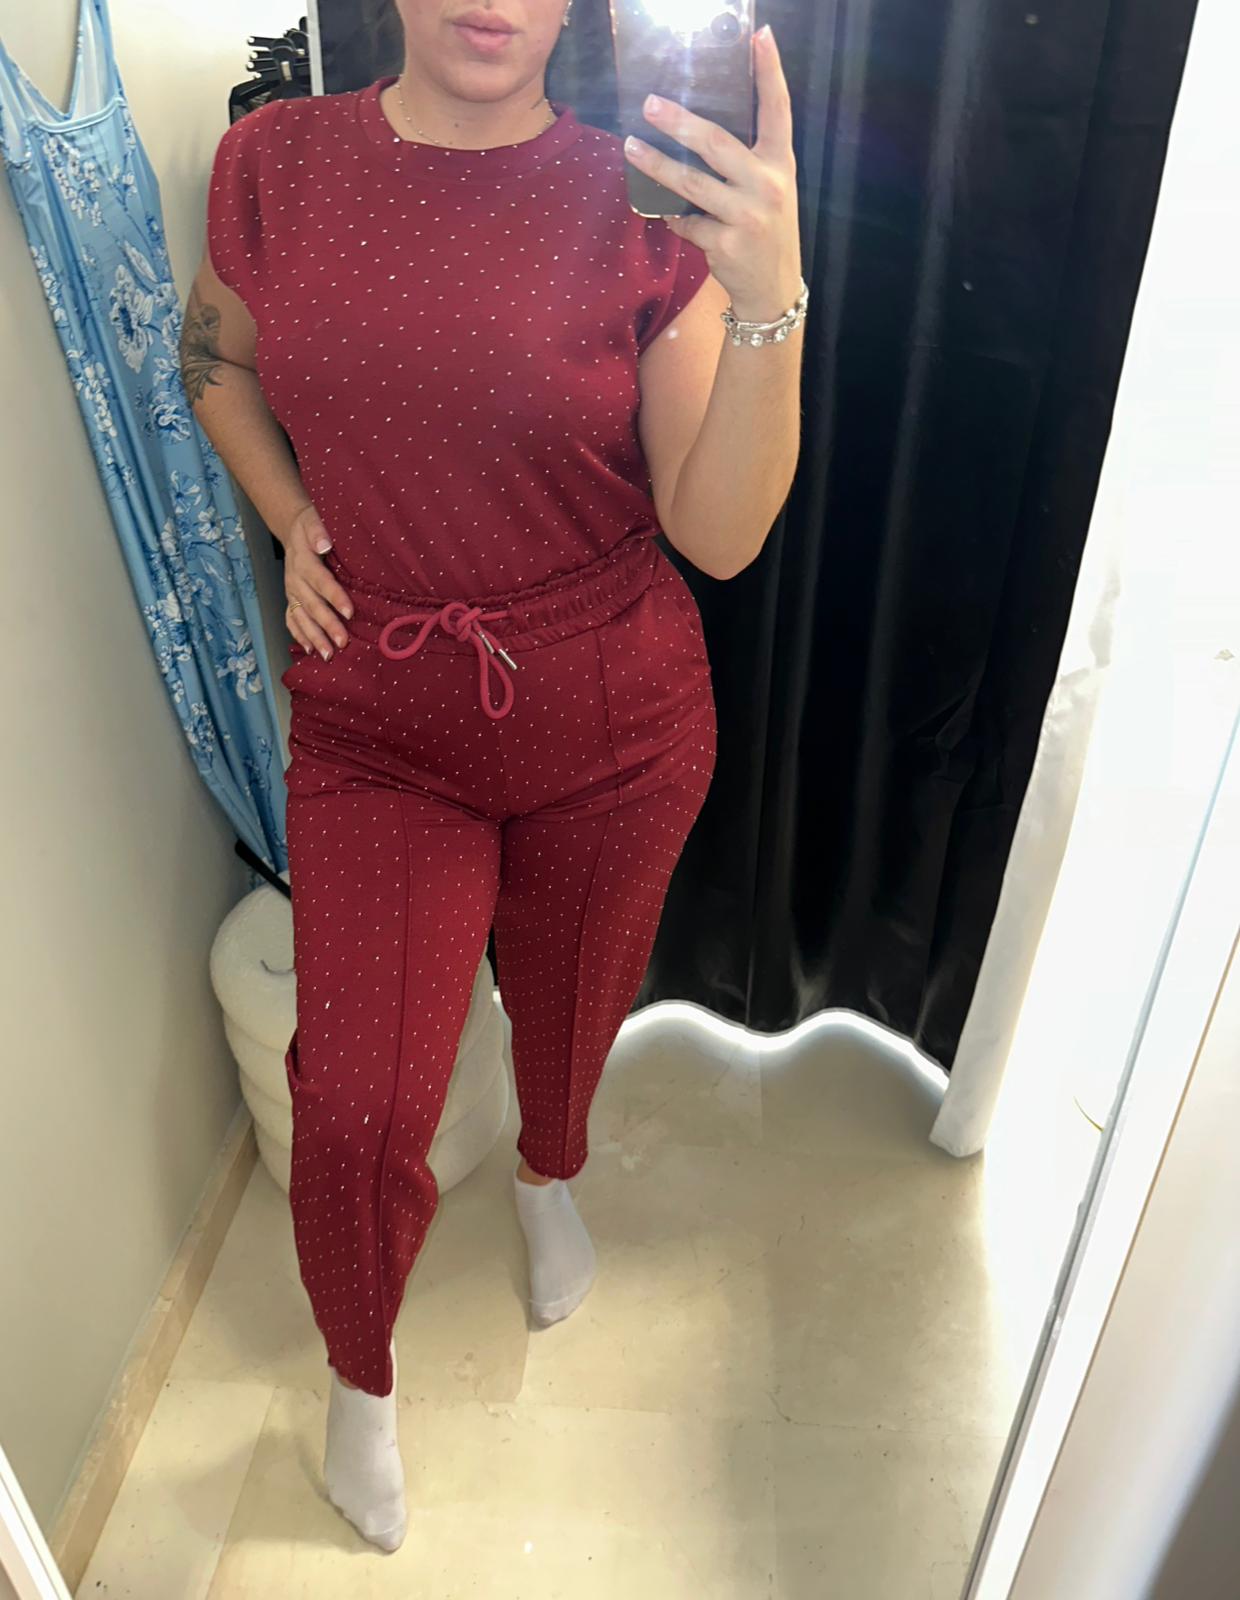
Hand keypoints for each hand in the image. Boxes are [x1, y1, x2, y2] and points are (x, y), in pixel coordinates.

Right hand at [282, 503, 352, 659]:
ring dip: (314, 637)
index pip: (321, 581)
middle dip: (327, 625)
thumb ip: (318, 531)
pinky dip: (299, 636)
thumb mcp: (313, 520)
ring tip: (329, 655)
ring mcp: (291, 592)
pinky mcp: (290, 600)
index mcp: (303, 561)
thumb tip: (324, 545)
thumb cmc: (311, 526)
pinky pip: (291, 620)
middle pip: (311, 605)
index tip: (350, 612)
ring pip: (301, 618)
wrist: (293, 531)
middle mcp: (294, 580)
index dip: (335, 597)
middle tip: (343, 642)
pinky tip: (310, 651)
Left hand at [623, 23, 801, 322]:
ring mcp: (747, 216)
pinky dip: (671, 216)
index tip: (760, 35)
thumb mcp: (770, 188)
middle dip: (679, 122)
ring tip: (631, 147)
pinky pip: (685, 222)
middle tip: (650, 104)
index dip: (770, 72)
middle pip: (717, 143)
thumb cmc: (766, 230)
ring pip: (691, 184)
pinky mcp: (725, 244)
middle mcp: (768, 185)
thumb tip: (696, 128)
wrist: (773, 289)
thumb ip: (747, 159)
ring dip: (656, 165)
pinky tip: (662, 210)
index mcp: (781, 164)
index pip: (778, 110)